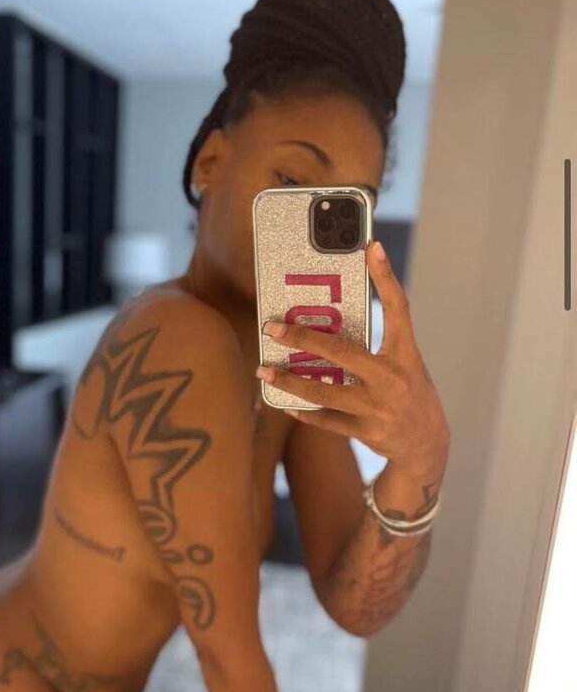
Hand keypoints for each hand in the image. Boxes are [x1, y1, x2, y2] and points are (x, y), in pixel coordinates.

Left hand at [257, 240, 450, 477]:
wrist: (427, 444)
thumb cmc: (410, 393)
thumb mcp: (404, 364)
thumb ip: (375, 346)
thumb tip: (327, 327)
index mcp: (405, 354)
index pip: (398, 308)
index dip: (385, 277)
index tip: (371, 248)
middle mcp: (392, 379)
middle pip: (341, 352)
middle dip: (302, 338)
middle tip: (272, 328)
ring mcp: (378, 408)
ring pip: (323, 392)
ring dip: (289, 381)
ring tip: (264, 370)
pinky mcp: (365, 432)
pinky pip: (325, 420)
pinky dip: (303, 411)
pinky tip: (284, 403)